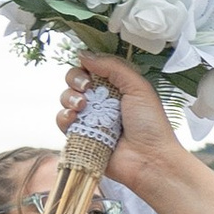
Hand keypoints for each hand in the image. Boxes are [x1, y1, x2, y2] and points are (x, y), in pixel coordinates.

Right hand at [57, 55, 187, 190]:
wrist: (150, 159)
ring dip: (69, 98)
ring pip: (66, 99)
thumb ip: (113, 67)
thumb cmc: (151, 124)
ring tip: (82, 106)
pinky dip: (63, 117)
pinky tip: (73, 117)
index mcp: (116, 88)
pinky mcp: (82, 137)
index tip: (90, 72)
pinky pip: (63, 122)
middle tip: (86, 89)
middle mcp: (102, 102)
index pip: (92, 69)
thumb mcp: (138, 87)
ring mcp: (90, 119)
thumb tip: (83, 55)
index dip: (86, 67)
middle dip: (75, 80)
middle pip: (75, 82)